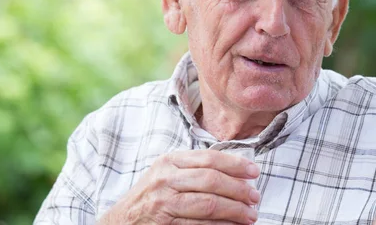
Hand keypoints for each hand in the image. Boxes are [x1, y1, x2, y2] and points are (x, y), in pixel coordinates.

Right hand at [97, 149, 260, 223]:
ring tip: (250, 215)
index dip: (235, 164)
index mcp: (169, 161)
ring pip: (208, 204)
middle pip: (211, 180)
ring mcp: (163, 202)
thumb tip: (236, 172)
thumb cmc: (150, 197)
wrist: (120, 223)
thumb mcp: (167, 174)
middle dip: (238, 189)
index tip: (254, 171)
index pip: (209, 158)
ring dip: (234, 210)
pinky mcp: (163, 224)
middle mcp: (165, 178)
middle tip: (255, 197)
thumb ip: (194, 169)